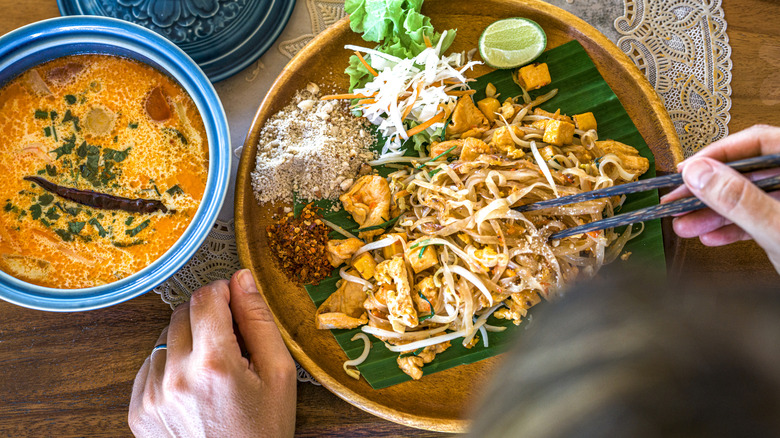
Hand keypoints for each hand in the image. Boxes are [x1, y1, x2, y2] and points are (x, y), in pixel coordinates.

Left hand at [128, 269, 296, 436]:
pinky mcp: (137, 409)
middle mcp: (175, 376)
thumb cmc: (263, 431)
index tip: (235, 301)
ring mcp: (151, 394)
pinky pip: (150, 365)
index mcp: (214, 363)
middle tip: (230, 343)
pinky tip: (194, 388)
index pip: (206, 296)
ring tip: (213, 372)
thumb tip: (242, 280)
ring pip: (165, 337)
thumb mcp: (278, 374)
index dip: (224, 291)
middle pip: (183, 312)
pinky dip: (171, 366)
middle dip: (208, 317)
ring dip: (188, 342)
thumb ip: (259, 321)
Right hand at [662, 125, 779, 272]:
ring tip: (684, 225)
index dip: (719, 153)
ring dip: (716, 213)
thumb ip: (740, 200)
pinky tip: (710, 237)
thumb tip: (701, 173)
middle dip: (711, 190)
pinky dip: (734, 228)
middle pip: (751, 172)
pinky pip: (761, 219)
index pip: (761, 142)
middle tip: (677, 201)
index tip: (688, 170)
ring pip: (752, 199)